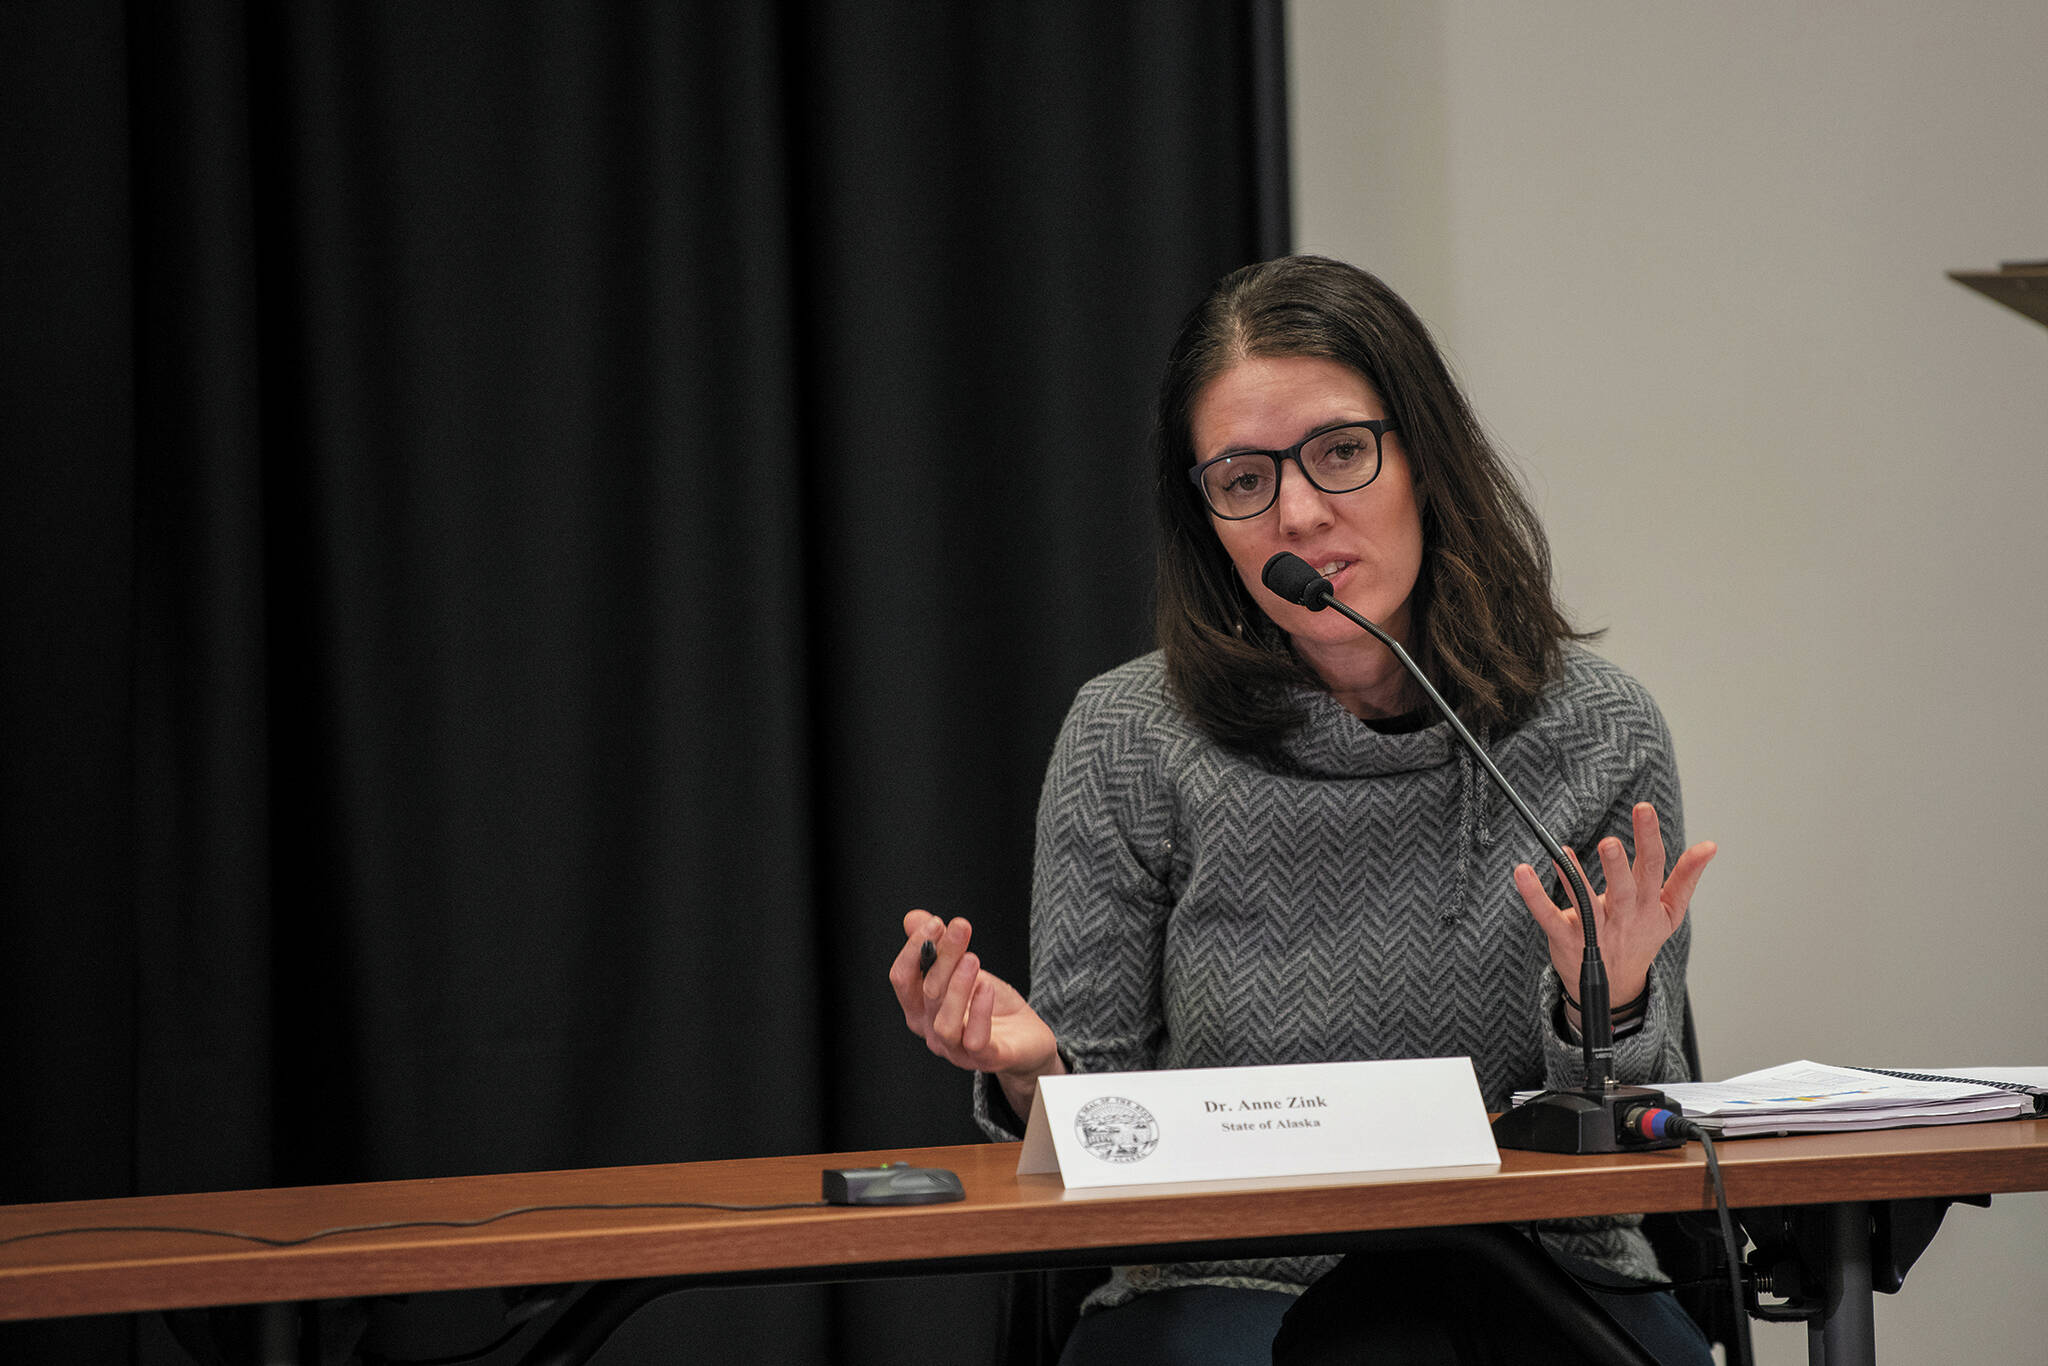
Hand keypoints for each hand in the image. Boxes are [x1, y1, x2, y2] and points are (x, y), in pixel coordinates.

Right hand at [889, 911, 1061, 1104]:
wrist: (1025, 1038)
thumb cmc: (990, 1005)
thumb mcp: (963, 969)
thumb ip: (937, 947)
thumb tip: (913, 918)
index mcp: (921, 1009)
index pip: (902, 980)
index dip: (914, 950)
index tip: (936, 923)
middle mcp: (932, 1031)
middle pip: (927, 993)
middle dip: (943, 956)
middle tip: (960, 929)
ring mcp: (957, 1049)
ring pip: (945, 1023)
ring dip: (957, 987)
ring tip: (972, 958)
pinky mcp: (986, 1059)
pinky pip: (975, 1041)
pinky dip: (979, 1013)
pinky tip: (987, 988)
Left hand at [1511, 802, 1715, 1008]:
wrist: (1616, 985)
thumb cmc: (1641, 936)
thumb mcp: (1670, 911)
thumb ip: (1687, 876)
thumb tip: (1711, 846)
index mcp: (1648, 904)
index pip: (1653, 867)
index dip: (1649, 838)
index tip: (1644, 810)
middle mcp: (1623, 916)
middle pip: (1623, 889)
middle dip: (1617, 866)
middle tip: (1610, 842)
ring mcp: (1595, 930)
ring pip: (1587, 904)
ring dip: (1575, 878)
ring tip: (1564, 854)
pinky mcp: (1567, 938)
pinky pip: (1549, 916)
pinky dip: (1534, 896)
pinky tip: (1523, 873)